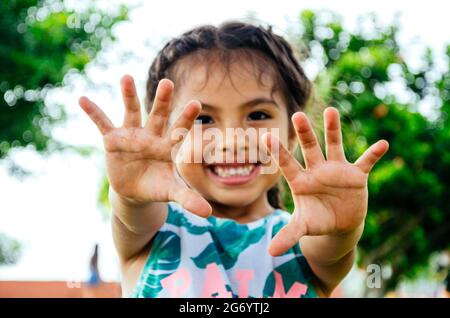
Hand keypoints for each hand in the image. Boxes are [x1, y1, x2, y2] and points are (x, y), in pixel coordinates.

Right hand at [78, 75, 211, 216]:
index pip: (179, 130)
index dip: (186, 118)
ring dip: (128, 95)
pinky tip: (83, 99)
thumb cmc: (158, 186)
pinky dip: (93, 113)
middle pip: (158, 115)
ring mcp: (132, 135)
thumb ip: (188, 199)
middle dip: (162, 101)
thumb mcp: (172, 192)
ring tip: (126, 77)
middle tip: (167, 83)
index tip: (196, 103)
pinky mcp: (113, 140)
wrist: (135, 190)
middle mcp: (151, 136)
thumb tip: (208, 213)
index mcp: (168, 146)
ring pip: (131, 111)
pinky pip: (103, 124)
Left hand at [262, 107, 388, 255]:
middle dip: (304, 133)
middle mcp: (317, 170)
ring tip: (331, 111)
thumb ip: (288, 234)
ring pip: (334, 146)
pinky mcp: (356, 176)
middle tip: (297, 115)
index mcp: (301, 181)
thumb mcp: (303, 227)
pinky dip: (373, 154)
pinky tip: (382, 144)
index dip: (277, 152)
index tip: (265, 136)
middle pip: (310, 148)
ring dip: (333, 130)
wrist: (339, 223)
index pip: (287, 164)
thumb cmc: (317, 221)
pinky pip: (365, 162)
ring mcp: (337, 170)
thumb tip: (271, 253)